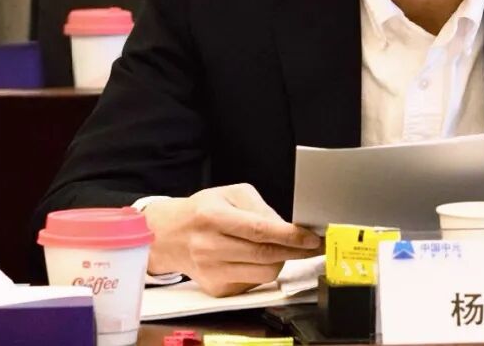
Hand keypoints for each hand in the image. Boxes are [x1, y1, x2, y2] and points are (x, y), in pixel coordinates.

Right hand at [141, 183, 321, 296]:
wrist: (170, 236)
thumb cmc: (204, 211)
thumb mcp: (231, 194)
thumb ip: (260, 208)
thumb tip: (286, 228)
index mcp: (213, 217)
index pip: (259, 231)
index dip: (290, 236)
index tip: (312, 238)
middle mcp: (210, 247)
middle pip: (264, 255)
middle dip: (296, 251)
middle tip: (313, 246)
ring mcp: (212, 271)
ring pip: (263, 274)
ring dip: (281, 261)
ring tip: (283, 249)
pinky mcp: (216, 289)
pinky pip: (253, 284)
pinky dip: (262, 271)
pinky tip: (257, 258)